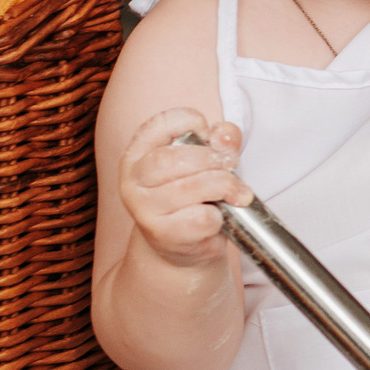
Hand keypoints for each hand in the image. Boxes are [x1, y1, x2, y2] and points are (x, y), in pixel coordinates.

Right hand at [120, 110, 251, 268]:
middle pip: (175, 157)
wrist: (182, 247)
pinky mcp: (162, 233)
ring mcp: (144, 208)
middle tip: (230, 166)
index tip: (208, 135)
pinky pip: (201, 217)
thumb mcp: (206, 162)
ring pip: (192, 186)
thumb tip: (225, 134)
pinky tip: (217, 218)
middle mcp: (134, 179)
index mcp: (139, 153)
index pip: (160, 123)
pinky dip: (219, 216)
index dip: (192, 122)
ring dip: (224, 186)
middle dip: (213, 159)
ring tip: (236, 194)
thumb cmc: (195, 197)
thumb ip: (219, 141)